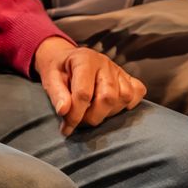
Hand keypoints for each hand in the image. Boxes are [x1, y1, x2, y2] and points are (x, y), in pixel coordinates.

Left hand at [31, 36, 145, 134]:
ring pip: (125, 96)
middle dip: (93, 117)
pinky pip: (138, 90)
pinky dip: (129, 103)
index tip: (66, 129)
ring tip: (94, 113)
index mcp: (84, 59)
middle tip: (80, 122)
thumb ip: (57, 94)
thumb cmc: (58, 69)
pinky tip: (113, 107)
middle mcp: (104, 63)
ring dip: (109, 112)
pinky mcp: (126, 76)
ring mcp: (118, 69)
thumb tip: (64, 111)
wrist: (67, 58)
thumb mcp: (50, 78)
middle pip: (108, 97)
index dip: (75, 115)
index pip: (84, 93)